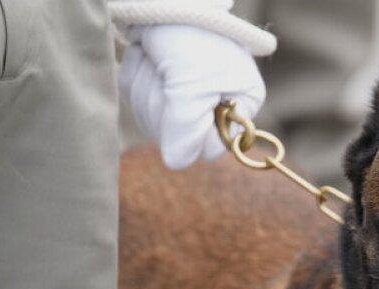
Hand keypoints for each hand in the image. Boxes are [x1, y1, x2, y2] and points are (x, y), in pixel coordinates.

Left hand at [121, 24, 265, 169]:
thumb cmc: (189, 34)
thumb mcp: (192, 84)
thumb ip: (186, 129)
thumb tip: (176, 163)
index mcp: (242, 102)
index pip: (211, 147)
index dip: (190, 131)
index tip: (183, 100)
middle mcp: (217, 102)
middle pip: (178, 135)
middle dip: (163, 101)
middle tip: (167, 69)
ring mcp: (186, 93)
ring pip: (153, 118)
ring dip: (146, 84)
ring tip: (156, 54)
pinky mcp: (159, 81)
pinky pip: (138, 98)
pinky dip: (135, 75)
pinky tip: (144, 53)